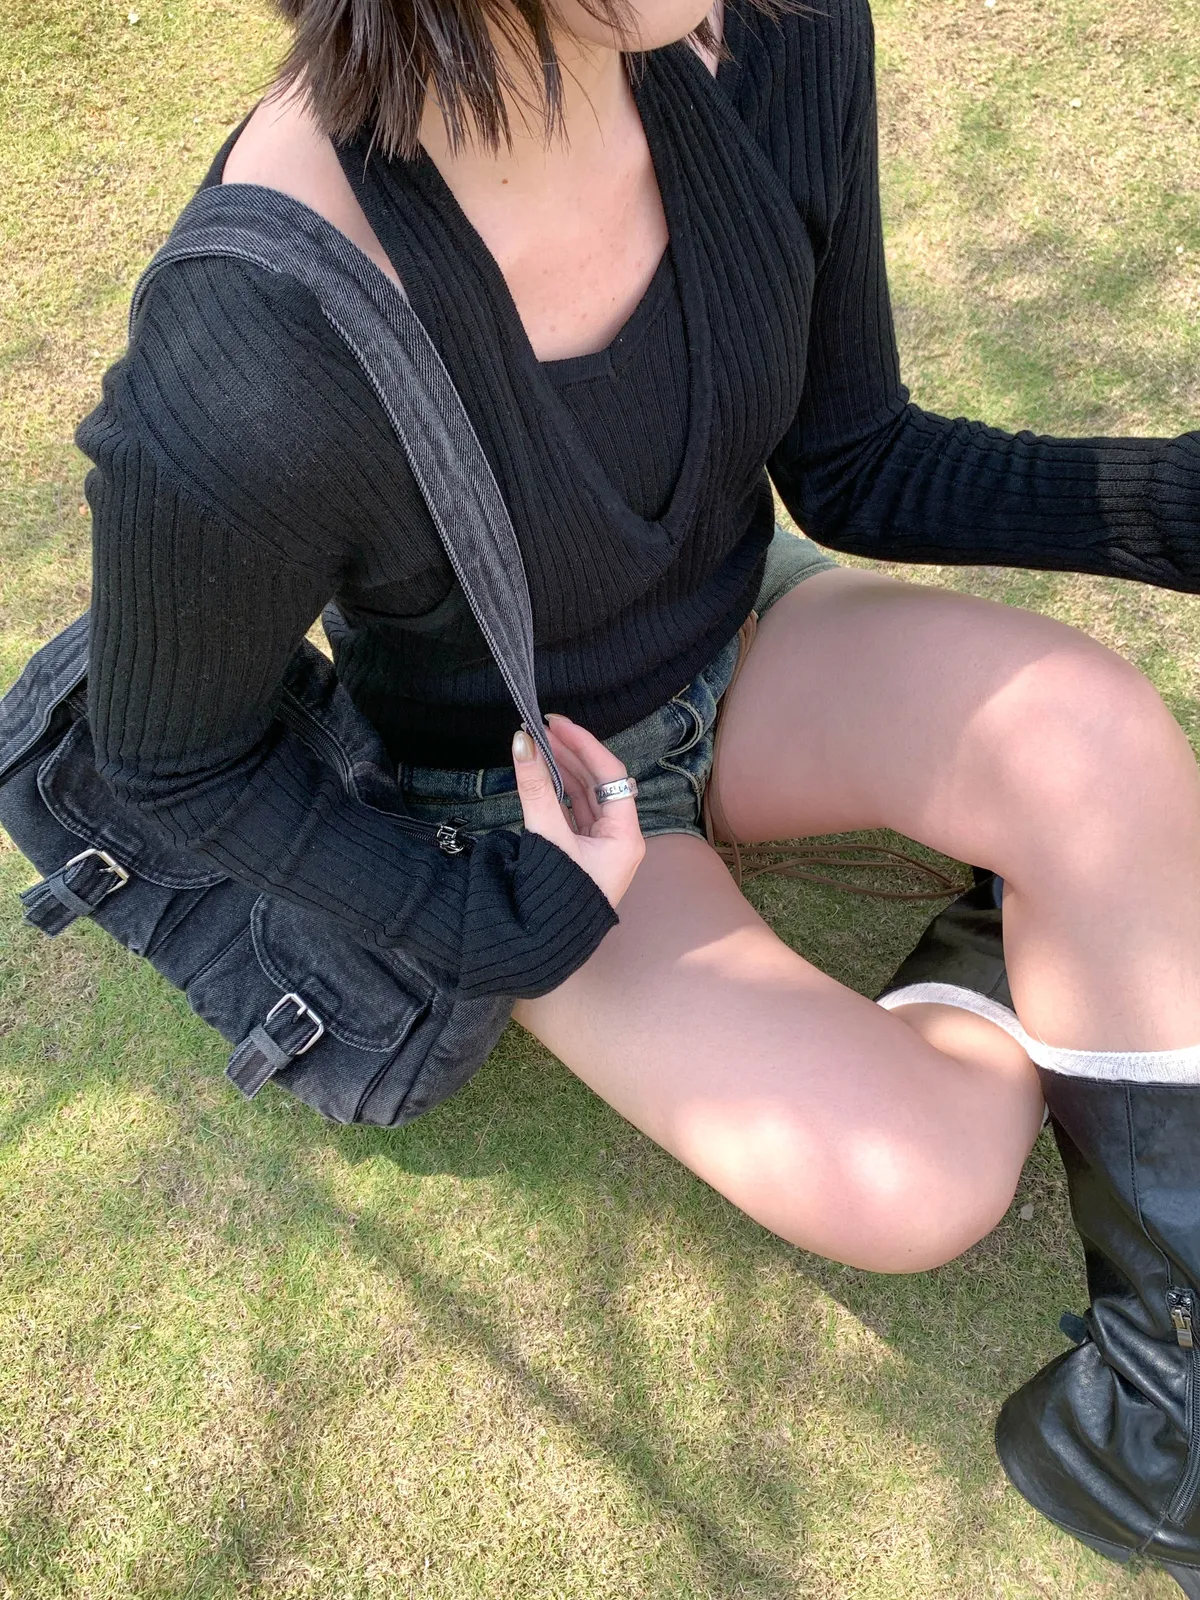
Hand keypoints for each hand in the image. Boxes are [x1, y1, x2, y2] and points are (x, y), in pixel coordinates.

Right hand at [511, 715, 644, 908]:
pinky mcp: (585, 854)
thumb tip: (522, 743)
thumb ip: (534, 789)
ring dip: (565, 771)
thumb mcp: (546, 837)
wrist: (545, 944)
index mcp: (625, 836)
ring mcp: (603, 847)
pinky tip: (545, 776)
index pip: (611, 775)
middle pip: (600, 783)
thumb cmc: (556, 896)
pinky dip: (560, 793)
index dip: (584, 745)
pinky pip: (576, 813)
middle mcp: (620, 839)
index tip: (557, 724)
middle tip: (545, 729)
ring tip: (541, 746)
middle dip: (573, 754)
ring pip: (587, 798)